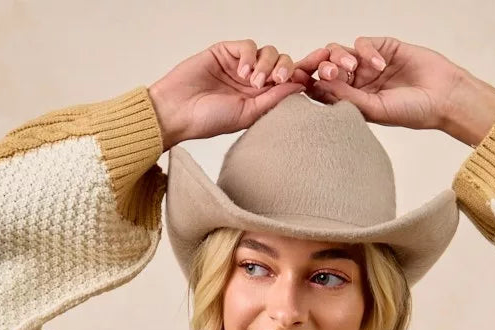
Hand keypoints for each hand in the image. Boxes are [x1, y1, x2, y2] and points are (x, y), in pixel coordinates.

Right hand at [148, 40, 311, 148]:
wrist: (178, 111)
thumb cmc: (208, 120)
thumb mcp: (248, 114)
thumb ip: (274, 99)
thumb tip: (300, 86)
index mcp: (260, 98)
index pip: (287, 81)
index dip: (302, 73)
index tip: (316, 69)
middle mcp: (252, 81)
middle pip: (282, 63)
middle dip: (285, 68)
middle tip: (277, 80)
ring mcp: (239, 65)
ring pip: (267, 52)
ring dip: (265, 64)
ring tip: (252, 81)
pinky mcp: (225, 52)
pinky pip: (247, 45)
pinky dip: (249, 55)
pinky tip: (241, 72)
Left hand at [294, 37, 462, 130]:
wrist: (444, 97)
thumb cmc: (413, 112)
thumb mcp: (375, 109)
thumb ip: (347, 97)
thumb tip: (318, 86)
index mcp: (353, 102)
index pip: (324, 90)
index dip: (310, 85)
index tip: (299, 83)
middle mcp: (358, 83)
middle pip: (328, 68)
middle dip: (323, 67)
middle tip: (328, 72)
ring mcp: (370, 64)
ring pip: (342, 52)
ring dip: (342, 57)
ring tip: (351, 67)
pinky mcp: (384, 47)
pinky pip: (364, 43)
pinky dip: (367, 51)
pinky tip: (380, 65)